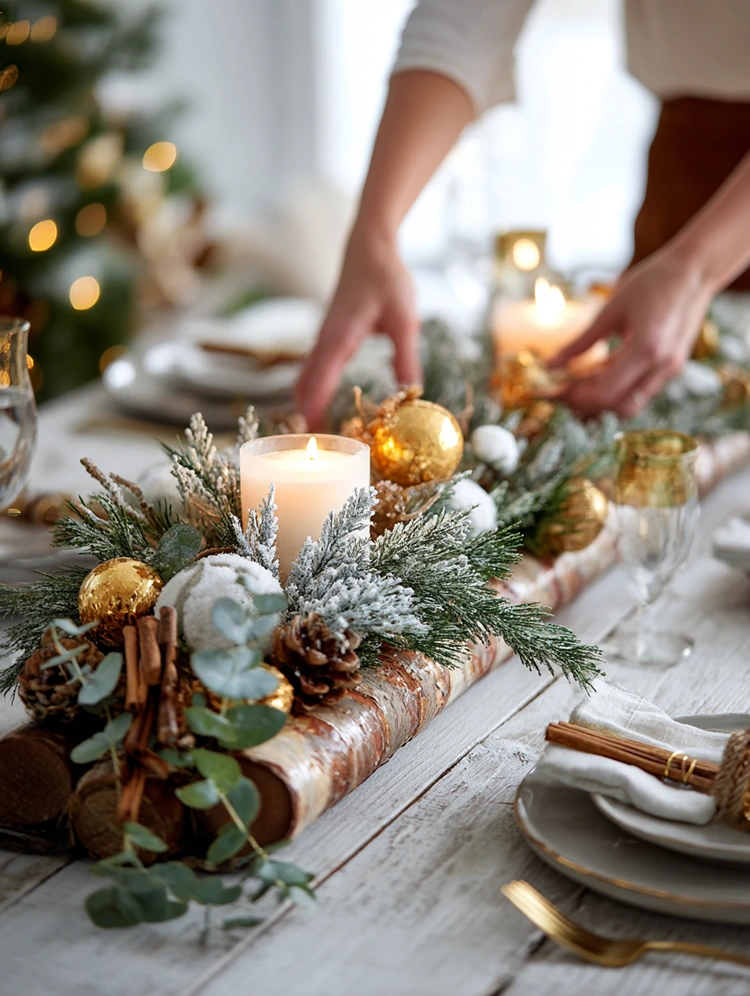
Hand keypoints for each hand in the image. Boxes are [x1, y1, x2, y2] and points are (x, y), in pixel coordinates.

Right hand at [295, 230, 420, 427]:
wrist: (370, 247)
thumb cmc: (388, 278)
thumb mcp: (405, 320)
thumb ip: (406, 357)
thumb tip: (411, 394)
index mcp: (339, 338)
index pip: (320, 382)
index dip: (315, 411)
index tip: (315, 439)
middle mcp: (324, 341)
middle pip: (304, 386)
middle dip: (305, 417)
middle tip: (313, 453)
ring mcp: (322, 339)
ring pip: (304, 378)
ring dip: (306, 405)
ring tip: (314, 437)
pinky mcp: (327, 337)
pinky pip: (312, 370)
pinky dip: (311, 390)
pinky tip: (319, 406)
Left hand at [551, 249, 712, 417]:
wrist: (696, 270)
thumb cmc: (653, 282)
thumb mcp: (611, 311)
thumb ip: (580, 342)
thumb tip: (550, 364)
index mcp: (647, 350)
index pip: (606, 393)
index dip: (576, 397)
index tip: (554, 389)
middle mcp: (663, 367)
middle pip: (621, 407)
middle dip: (589, 405)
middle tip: (562, 390)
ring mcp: (670, 369)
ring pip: (632, 402)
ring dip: (603, 398)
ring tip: (575, 383)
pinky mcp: (670, 365)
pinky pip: (640, 387)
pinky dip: (617, 386)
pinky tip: (595, 373)